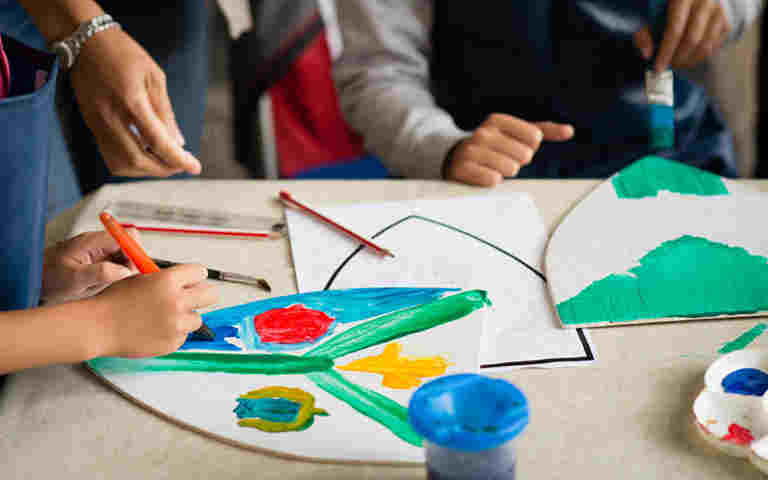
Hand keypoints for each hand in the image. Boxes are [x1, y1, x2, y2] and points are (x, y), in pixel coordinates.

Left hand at [41, 230, 138, 303]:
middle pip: (129, 244)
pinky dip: (117, 272)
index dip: (136, 251)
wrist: (33, 278)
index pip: (128, 236)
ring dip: (124, 269)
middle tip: (123, 279)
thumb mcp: (75, 280)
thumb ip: (101, 273)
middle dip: (132, 262)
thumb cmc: (49, 278)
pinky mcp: (97, 258)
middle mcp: (97, 242)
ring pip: (124, 254)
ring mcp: (98, 249)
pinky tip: (105, 283)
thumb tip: (125, 271)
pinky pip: (116, 261)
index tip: (134, 269)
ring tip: (109, 283)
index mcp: (93, 242)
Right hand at [70, 27, 201, 176]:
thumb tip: (178, 142)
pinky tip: (145, 155)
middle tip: (180, 166)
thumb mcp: (154, 77)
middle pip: (137, 160)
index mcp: (131, 102)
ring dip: (145, 170)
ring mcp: (97, 124)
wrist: (84, 42)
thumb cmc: (122, 54)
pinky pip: (110, 156)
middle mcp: (111, 117)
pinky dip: (130, 163)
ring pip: (121, 164)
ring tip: (164, 161)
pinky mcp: (91, 126)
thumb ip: (165, 112)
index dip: (178, 159)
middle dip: (163, 169)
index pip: (157, 142)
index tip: (194, 168)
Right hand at [94, 264, 218, 357]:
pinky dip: (174, 334)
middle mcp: (177, 301)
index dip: (194, 276)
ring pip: (197, 318)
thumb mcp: (140, 278)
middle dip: (202, 295)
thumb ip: (165, 279)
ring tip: (165, 317)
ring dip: (186, 317)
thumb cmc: (114, 301)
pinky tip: (156, 330)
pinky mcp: (173, 342)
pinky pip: (183, 336)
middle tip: (192, 298)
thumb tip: (185, 281)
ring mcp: (176, 324)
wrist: (98, 327)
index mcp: (168, 280)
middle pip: (211, 295)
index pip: (199, 272)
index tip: (193, 280)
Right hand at [445, 114, 573, 185]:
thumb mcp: (515, 134)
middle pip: (524, 155)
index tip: (514, 148)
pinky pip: (492, 180)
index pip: (535, 137)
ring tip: (493, 168)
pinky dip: (492, 182)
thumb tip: (570, 131)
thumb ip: (544, 131)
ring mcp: (472, 150)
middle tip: (502, 160)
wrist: (455, 159)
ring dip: (505, 173)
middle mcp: (483, 132)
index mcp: (497, 120)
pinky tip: (484, 175)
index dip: (529, 147)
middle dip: (517, 162)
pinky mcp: (463, 169)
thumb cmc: (493, 147)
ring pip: (510, 168)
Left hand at [634, 0, 730, 71]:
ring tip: (677, 62)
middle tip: (667, 66)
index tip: (658, 68)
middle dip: (677, 58)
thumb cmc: (669, 6)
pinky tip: (689, 55)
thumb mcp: (652, 13)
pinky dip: (700, 55)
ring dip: (689, 61)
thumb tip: (647, 55)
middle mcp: (705, 2)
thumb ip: (644, 33)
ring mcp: (719, 11)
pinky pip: (714, 45)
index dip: (666, 52)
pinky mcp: (726, 20)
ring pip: (706, 45)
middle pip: (692, 40)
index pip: (675, 30)